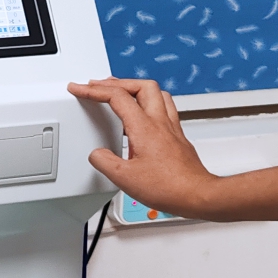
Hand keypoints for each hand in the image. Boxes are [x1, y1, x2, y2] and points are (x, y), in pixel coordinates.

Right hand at [68, 77, 221, 218]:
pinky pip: (165, 108)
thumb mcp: (125, 179)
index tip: (80, 88)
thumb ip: (105, 162)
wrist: (197, 195)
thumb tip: (96, 154)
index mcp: (143, 127)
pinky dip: (150, 104)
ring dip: (136, 88)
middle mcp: (159, 122)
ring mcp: (171, 128)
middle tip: (100, 86)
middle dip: (116, 82)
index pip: (116, 96)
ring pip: (157, 93)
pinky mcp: (178, 137)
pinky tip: (144, 115)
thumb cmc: (169, 187)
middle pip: (140, 85)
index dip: (94, 90)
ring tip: (122, 92)